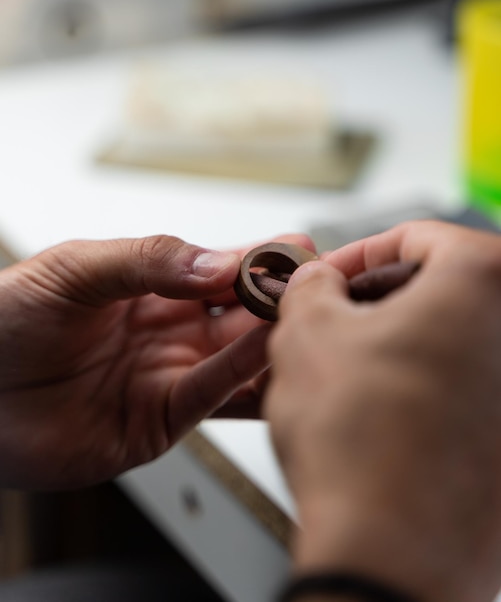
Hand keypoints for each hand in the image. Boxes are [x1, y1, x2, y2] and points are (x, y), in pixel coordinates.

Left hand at [0, 233, 313, 489]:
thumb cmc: (9, 319)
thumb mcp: (76, 269)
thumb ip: (147, 261)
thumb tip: (220, 262)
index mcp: (158, 285)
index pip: (229, 266)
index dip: (267, 257)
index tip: (302, 251)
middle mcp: (175, 330)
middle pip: (248, 311)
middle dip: (288, 298)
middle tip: (328, 286)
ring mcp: (173, 375)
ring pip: (242, 357)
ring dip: (276, 339)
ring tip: (313, 320)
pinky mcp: (164, 421)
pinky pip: (214, 397)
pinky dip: (243, 377)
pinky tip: (268, 356)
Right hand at [265, 221, 500, 601]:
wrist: (391, 555)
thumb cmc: (358, 442)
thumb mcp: (306, 331)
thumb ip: (310, 286)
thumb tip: (317, 282)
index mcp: (483, 284)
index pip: (419, 236)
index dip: (360, 252)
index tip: (330, 277)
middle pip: (438, 290)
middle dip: (374, 302)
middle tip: (331, 323)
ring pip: (446, 342)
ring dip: (392, 345)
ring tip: (344, 373)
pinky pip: (459, 390)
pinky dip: (416, 387)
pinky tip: (374, 411)